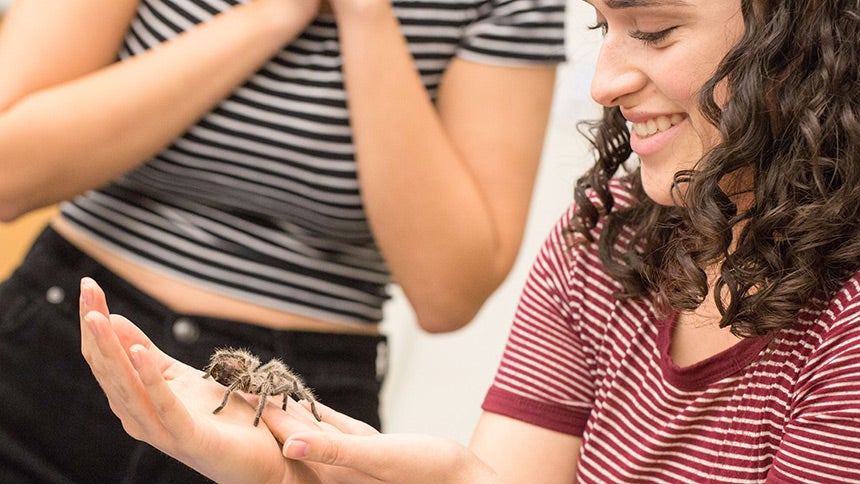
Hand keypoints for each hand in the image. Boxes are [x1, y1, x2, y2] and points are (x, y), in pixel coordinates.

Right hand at [79, 277, 321, 483]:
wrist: (261, 458)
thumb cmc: (220, 418)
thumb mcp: (180, 377)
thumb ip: (148, 354)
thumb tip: (115, 319)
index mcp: (137, 402)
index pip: (105, 360)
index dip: (95, 325)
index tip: (89, 286)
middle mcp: (140, 418)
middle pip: (109, 371)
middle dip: (97, 331)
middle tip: (87, 291)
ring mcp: (162, 432)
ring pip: (128, 389)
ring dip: (113, 351)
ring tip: (99, 317)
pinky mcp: (188, 439)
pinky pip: (165, 406)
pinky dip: (151, 379)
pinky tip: (140, 353)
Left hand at [265, 403, 500, 483]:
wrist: (465, 481)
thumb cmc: (429, 474)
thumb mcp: (379, 458)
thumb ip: (334, 450)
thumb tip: (288, 445)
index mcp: (335, 476)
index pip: (292, 443)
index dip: (267, 419)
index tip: (240, 394)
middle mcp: (338, 472)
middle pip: (296, 437)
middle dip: (271, 414)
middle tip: (243, 386)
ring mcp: (353, 462)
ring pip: (314, 431)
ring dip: (292, 411)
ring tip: (265, 389)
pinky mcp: (369, 452)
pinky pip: (337, 429)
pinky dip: (320, 414)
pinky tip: (306, 402)